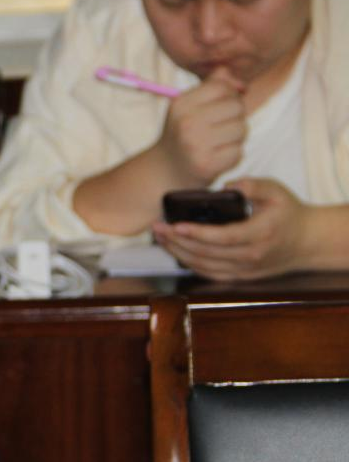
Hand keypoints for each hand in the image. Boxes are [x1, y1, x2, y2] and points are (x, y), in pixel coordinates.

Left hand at [152, 178, 310, 280]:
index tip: (174, 225)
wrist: (305, 242)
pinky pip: (207, 273)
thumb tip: (228, 186)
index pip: (222, 237)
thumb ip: (253, 185)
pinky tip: (174, 250)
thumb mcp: (276, 191)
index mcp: (260, 234)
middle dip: (176, 241)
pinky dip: (188, 263)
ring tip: (160, 237)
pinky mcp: (238, 277)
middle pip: (205, 253)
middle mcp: (250, 256)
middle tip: (157, 228)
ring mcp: (243, 270)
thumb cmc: (287, 212)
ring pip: (202, 266)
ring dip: (177, 253)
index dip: (196, 233)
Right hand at [153, 67, 246, 187]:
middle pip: (236, 107)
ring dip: (236, 137)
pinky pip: (238, 152)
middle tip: (220, 128)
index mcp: (180, 105)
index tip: (220, 107)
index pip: (222, 87)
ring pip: (241, 129)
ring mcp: (195, 145)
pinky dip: (232, 155)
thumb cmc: (184, 134)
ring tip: (219, 142)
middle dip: (235, 117)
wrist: (166, 171)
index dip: (229, 95)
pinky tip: (217, 157)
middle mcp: (186, 123)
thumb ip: (210, 85)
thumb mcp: (189, 106)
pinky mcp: (206, 165)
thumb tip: (228, 71)